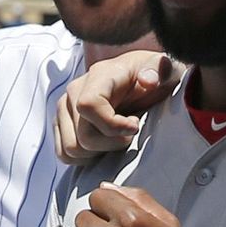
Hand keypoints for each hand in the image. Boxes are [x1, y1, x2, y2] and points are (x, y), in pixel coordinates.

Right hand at [55, 51, 178, 163]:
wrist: (138, 79)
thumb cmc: (154, 76)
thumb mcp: (164, 69)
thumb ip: (160, 69)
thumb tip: (148, 80)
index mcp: (98, 76)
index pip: (89, 105)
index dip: (112, 125)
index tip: (135, 126)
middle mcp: (74, 91)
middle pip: (83, 135)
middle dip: (111, 143)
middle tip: (130, 133)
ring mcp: (64, 109)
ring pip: (73, 148)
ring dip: (98, 152)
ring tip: (116, 137)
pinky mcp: (61, 124)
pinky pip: (64, 153)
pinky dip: (85, 157)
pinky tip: (104, 146)